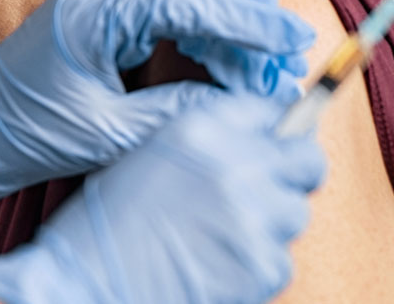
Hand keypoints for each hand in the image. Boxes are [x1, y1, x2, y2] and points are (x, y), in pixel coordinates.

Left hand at [0, 0, 313, 223]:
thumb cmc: (26, 130)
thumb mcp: (109, 133)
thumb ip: (175, 114)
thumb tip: (237, 107)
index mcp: (95, 11)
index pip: (188, 1)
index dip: (245, 20)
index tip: (288, 39)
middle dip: (247, 20)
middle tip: (291, 51)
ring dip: (228, 25)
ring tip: (268, 60)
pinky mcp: (103, 13)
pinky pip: (166, 8)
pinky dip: (202, 30)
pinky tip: (227, 58)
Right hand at [0, 94, 326, 303]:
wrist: (87, 283)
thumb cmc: (105, 227)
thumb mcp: (149, 157)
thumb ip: (208, 144)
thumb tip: (260, 144)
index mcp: (202, 130)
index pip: (273, 111)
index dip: (280, 130)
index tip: (280, 143)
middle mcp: (235, 165)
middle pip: (307, 159)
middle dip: (294, 174)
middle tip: (268, 191)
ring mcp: (255, 216)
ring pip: (295, 213)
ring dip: (270, 224)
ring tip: (223, 237)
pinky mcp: (263, 265)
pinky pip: (282, 260)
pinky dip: (257, 266)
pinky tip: (217, 265)